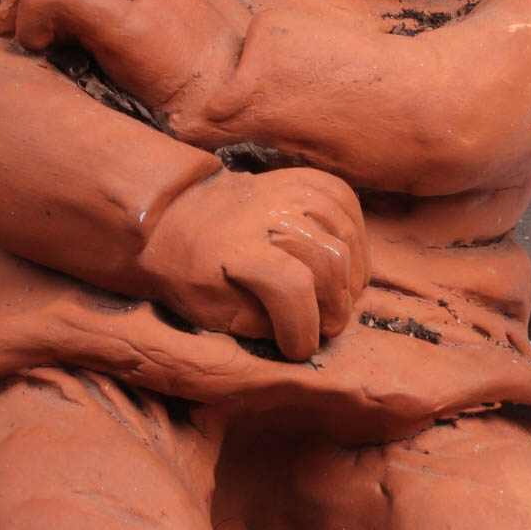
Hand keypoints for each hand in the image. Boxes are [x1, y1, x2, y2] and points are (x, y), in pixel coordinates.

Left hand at [0, 0, 240, 108]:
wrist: (224, 89)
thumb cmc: (192, 64)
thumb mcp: (155, 14)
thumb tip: (69, 10)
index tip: (28, 1)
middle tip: (11, 21)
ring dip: (26, 3)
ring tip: (22, 35)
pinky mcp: (119, 8)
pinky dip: (34, 19)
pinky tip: (39, 44)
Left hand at [140, 168, 368, 360]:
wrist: (175, 214)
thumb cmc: (191, 271)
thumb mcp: (212, 310)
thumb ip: (258, 323)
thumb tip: (303, 332)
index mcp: (238, 247)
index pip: (292, 287)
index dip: (304, 328)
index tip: (300, 350)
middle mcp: (267, 213)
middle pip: (329, 261)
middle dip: (335, 307)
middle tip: (326, 327)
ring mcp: (287, 191)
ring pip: (345, 234)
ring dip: (351, 276)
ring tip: (339, 299)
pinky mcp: (302, 179)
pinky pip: (346, 201)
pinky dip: (355, 234)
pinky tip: (347, 259)